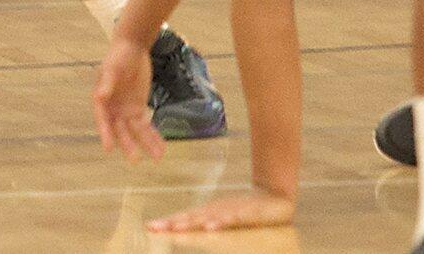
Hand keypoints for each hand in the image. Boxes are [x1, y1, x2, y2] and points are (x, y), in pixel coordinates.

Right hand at [93, 37, 164, 162]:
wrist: (133, 48)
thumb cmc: (118, 56)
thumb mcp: (112, 67)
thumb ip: (107, 82)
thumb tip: (101, 95)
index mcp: (101, 101)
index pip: (103, 120)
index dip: (105, 134)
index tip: (108, 148)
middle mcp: (113, 110)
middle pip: (120, 130)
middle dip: (128, 144)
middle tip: (135, 159)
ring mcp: (126, 110)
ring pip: (136, 131)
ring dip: (145, 143)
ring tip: (157, 157)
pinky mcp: (138, 108)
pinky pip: (145, 125)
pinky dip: (153, 135)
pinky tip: (161, 146)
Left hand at [147, 189, 296, 232]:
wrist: (274, 195)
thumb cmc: (244, 210)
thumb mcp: (223, 217)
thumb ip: (204, 222)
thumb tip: (179, 228)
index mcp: (209, 212)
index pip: (185, 218)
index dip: (167, 222)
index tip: (149, 227)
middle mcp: (216, 210)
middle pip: (191, 218)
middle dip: (173, 223)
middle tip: (155, 228)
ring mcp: (231, 211)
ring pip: (208, 217)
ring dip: (191, 223)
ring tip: (176, 228)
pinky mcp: (247, 214)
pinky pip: (233, 219)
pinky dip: (221, 222)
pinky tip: (212, 226)